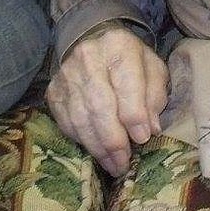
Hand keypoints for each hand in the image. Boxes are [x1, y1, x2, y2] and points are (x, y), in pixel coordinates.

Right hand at [45, 23, 168, 176]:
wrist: (96, 45)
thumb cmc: (131, 63)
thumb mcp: (152, 71)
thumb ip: (155, 96)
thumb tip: (150, 128)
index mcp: (118, 46)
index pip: (126, 84)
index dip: (134, 116)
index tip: (143, 138)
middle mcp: (88, 56)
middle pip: (99, 105)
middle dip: (114, 140)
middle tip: (125, 163)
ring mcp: (67, 73)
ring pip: (81, 118)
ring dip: (98, 148)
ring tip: (113, 165)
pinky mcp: (54, 90)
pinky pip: (66, 123)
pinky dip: (82, 141)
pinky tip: (96, 151)